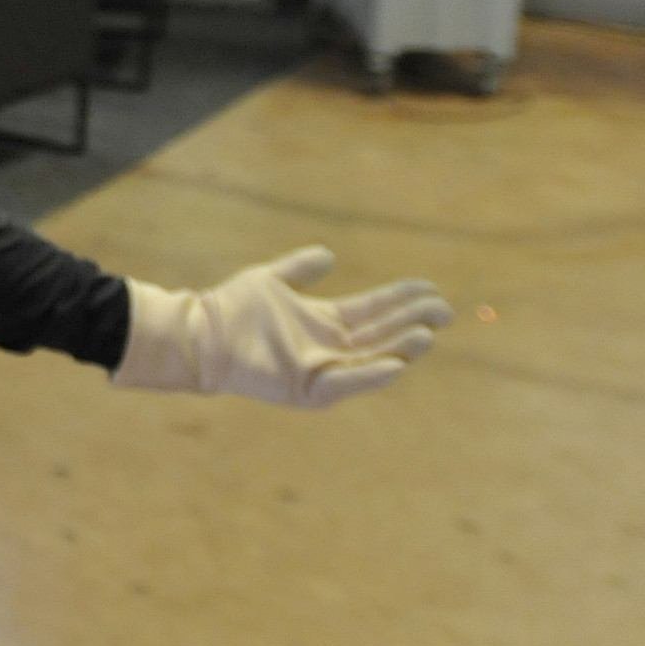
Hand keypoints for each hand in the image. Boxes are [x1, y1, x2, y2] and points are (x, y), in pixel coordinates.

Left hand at [114, 246, 451, 407]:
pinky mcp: (308, 390)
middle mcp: (331, 346)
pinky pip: (345, 383)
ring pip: (372, 360)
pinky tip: (394, 364)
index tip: (431, 288)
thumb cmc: (233, 308)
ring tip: (428, 335)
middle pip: (382, 334)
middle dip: (413, 323)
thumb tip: (329, 255)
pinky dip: (370, 375)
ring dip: (400, 348)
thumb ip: (299, 268)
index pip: (375, 309)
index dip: (403, 299)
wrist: (200, 333)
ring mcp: (322, 369)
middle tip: (444, 310)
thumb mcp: (272, 280)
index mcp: (327, 321)